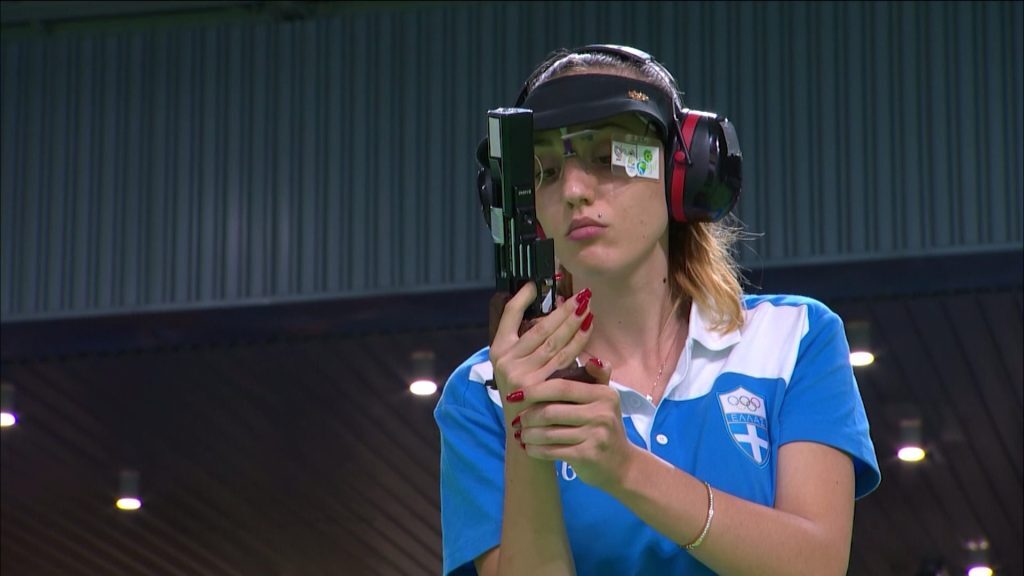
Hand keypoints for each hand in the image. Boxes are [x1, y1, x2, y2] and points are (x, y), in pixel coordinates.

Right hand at [489, 282, 594, 424]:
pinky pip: (564, 358)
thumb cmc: (530, 399)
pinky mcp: (537, 385)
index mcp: (498, 351)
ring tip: (588, 308)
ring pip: (554, 341)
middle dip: (563, 310)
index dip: (522, 298)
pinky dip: (578, 342)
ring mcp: (520, 373)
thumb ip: (534, 345)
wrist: (529, 437)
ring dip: (574, 322)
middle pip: (540, 328)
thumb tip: (557, 315)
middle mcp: (506, 361)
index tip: (536, 283)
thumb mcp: (523, 369)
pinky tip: (588, 330)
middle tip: (582, 295)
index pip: (508, 316)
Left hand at [508, 358, 635, 490]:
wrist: (622, 464)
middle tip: (516, 420)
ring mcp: (596, 435)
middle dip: (528, 416)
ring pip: (548, 433)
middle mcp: (602, 413)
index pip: (561, 387)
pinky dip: (535, 450)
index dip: (535, 390)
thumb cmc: (605, 427)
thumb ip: (596, 378)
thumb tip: (591, 359)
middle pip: (550, 411)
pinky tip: (528, 448)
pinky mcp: (588, 456)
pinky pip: (552, 451)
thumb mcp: (605, 400)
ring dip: (528, 434)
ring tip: (520, 434)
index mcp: (603, 394)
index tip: (516, 394)